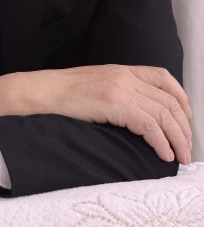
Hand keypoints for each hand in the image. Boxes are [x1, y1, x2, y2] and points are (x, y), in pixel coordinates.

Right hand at [0, 64, 191, 163]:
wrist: (40, 92)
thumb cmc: (62, 95)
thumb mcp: (96, 86)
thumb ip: (118, 93)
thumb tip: (137, 116)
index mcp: (122, 70)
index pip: (164, 78)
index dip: (182, 99)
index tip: (186, 119)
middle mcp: (125, 75)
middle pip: (169, 100)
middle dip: (183, 127)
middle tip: (187, 148)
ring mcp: (120, 87)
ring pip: (163, 114)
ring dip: (177, 139)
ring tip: (180, 157)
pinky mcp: (114, 103)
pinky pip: (148, 124)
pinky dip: (160, 142)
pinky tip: (162, 154)